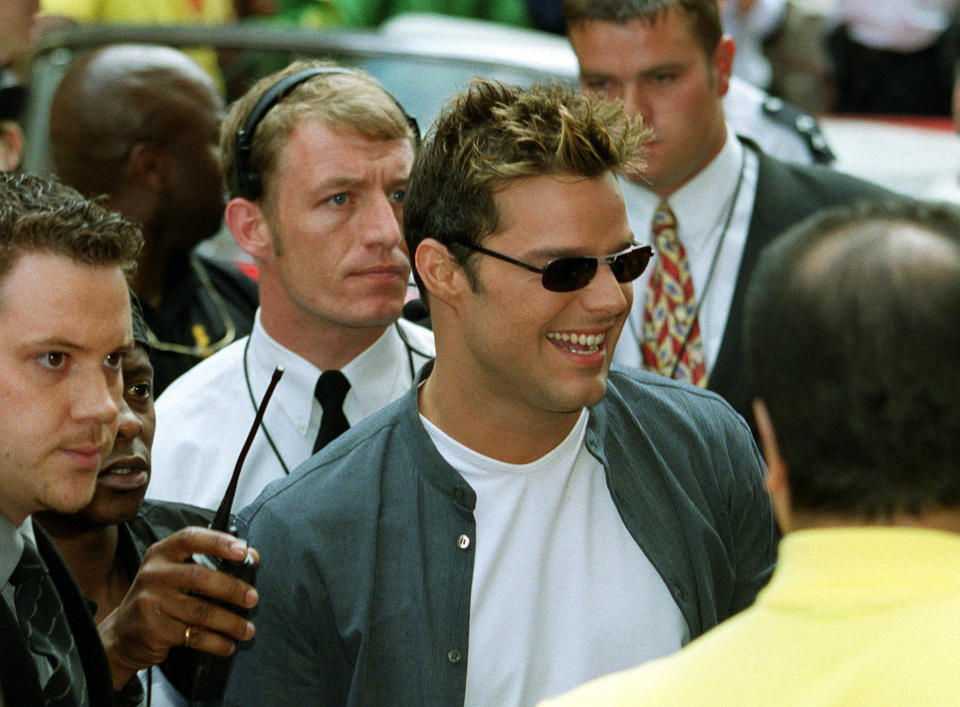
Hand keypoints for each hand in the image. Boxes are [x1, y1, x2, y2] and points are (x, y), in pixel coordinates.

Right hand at [98, 526, 259, 688]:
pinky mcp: (152, 630)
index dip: (219, 542)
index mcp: (162, 552)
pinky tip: (228, 645)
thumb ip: (209, 561)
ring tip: (248, 630)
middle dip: (233, 589)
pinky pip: (193, 636)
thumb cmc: (160, 597)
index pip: (191, 538)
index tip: (244, 552)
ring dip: (230, 622)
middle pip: (201, 577)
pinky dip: (216, 642)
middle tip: (253, 599)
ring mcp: (150, 602)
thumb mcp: (176, 572)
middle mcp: (154, 573)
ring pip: (201, 611)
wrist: (122, 634)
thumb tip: (252, 556)